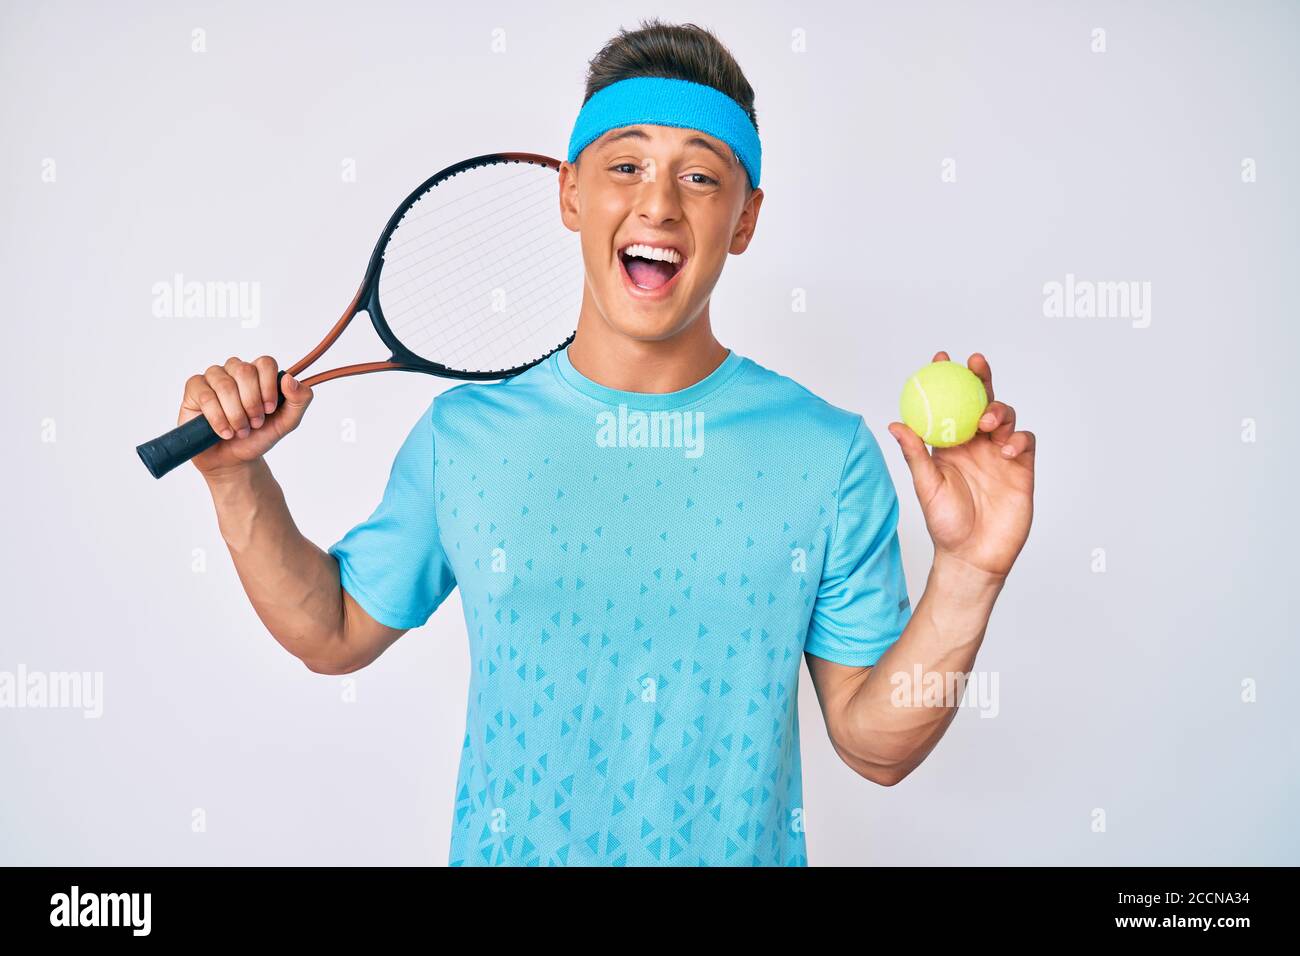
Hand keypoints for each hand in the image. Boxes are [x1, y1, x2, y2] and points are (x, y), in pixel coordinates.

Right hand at [178, 356, 312, 477]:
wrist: (234, 460)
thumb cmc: (258, 437)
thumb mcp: (287, 422)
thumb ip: (299, 400)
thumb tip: (289, 379)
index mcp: (258, 374)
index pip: (265, 363)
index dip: (269, 387)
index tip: (270, 410)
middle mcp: (235, 370)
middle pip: (245, 372)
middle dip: (252, 403)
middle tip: (254, 423)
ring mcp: (214, 378)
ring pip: (225, 385)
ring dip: (236, 414)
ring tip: (240, 431)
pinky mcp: (194, 389)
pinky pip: (205, 396)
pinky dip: (218, 418)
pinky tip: (225, 432)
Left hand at [887, 351, 1033, 578]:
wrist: (973, 556)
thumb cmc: (945, 524)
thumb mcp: (926, 487)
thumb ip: (915, 455)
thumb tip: (895, 424)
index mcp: (950, 445)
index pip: (949, 405)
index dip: (946, 380)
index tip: (940, 359)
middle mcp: (976, 445)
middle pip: (981, 401)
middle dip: (980, 377)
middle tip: (974, 363)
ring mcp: (1000, 455)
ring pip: (1005, 417)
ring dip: (997, 410)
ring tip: (986, 423)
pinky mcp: (1021, 468)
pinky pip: (1025, 441)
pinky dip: (1017, 438)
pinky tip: (1005, 448)